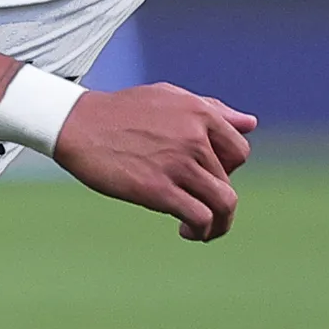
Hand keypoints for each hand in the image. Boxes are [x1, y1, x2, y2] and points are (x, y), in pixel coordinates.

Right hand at [53, 83, 256, 241]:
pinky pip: (200, 217)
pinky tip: (186, 231)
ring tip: (203, 230)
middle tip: (191, 199)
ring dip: (220, 223)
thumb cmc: (123, 111)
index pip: (239, 151)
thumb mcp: (170, 98)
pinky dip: (202, 230)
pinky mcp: (159, 190)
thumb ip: (213, 110)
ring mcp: (178, 164)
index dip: (228, 168)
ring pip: (224, 203)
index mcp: (200, 113)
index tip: (207, 176)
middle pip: (228, 179)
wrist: (78, 125)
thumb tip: (250, 123)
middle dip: (215, 194)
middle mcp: (195, 138)